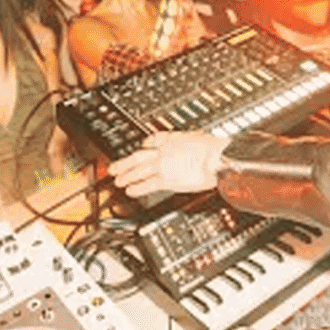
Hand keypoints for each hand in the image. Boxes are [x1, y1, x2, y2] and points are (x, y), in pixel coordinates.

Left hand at [108, 131, 226, 197]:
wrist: (216, 157)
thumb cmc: (215, 149)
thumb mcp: (200, 139)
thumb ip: (193, 145)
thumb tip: (197, 147)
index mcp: (174, 138)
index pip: (152, 139)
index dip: (144, 144)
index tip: (141, 147)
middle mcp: (164, 151)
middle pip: (139, 156)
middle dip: (124, 162)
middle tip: (113, 167)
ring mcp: (163, 165)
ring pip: (139, 171)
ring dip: (126, 176)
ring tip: (117, 181)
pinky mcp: (166, 179)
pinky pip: (147, 184)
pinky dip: (137, 188)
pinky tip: (130, 191)